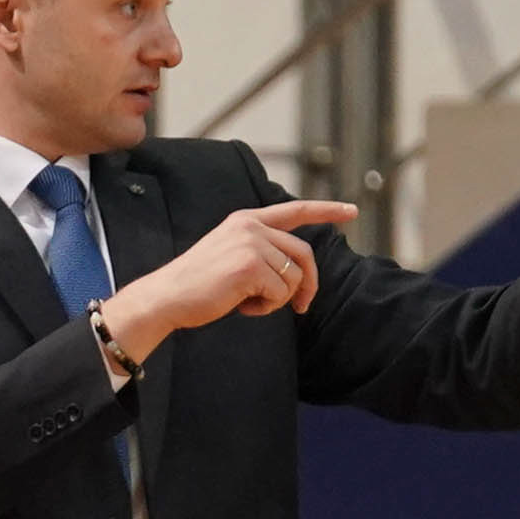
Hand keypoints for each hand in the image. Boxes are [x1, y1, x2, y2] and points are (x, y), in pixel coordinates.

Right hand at [100, 199, 354, 367]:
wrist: (168, 297)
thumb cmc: (198, 285)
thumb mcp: (231, 255)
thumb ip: (262, 251)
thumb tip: (298, 271)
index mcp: (246, 220)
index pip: (295, 210)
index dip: (326, 210)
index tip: (351, 211)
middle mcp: (251, 226)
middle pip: (303, 254)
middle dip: (308, 284)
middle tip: (301, 307)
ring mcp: (251, 244)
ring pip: (293, 277)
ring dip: (278, 300)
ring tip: (249, 302)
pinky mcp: (250, 266)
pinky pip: (280, 294)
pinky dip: (266, 308)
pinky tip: (241, 306)